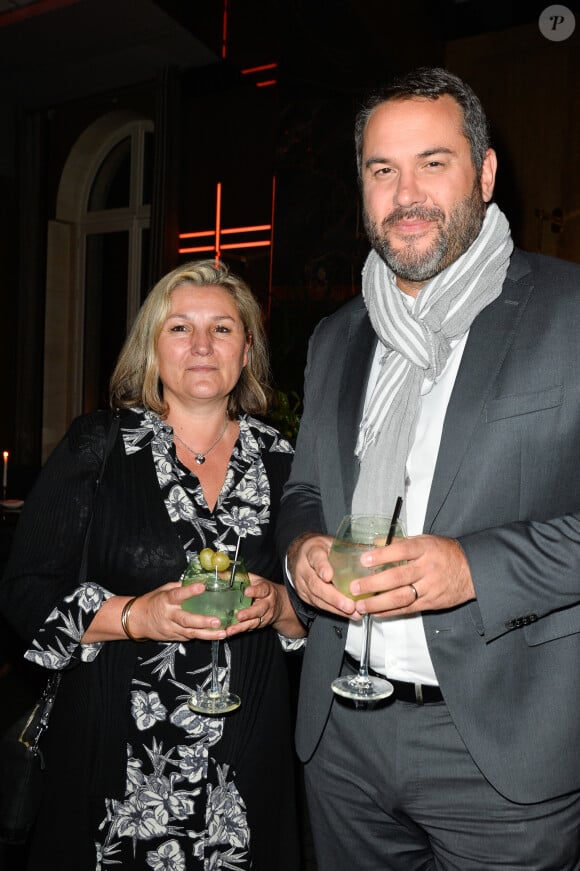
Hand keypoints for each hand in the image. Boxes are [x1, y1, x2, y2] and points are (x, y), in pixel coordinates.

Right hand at [126, 581, 228, 641]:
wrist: (136, 620)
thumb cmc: (152, 602)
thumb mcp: (163, 589)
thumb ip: (180, 587)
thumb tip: (197, 580)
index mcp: (166, 600)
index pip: (178, 595)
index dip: (190, 591)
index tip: (202, 586)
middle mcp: (169, 615)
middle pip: (186, 620)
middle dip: (203, 621)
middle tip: (217, 621)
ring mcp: (171, 629)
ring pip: (191, 633)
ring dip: (208, 634)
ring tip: (222, 633)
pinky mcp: (174, 637)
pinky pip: (189, 637)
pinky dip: (203, 637)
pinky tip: (216, 636)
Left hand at [225, 574, 306, 638]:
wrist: (279, 605)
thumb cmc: (263, 589)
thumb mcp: (255, 580)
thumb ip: (241, 576)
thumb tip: (222, 573)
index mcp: (267, 590)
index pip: (262, 590)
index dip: (255, 591)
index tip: (246, 591)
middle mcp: (267, 604)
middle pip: (260, 609)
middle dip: (249, 613)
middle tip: (239, 616)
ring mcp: (264, 617)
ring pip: (253, 622)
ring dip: (241, 627)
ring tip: (230, 629)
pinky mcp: (259, 625)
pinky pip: (249, 628)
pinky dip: (239, 631)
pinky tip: (229, 632)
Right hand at [287, 532, 357, 617]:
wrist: (301, 556)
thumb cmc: (322, 549)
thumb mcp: (332, 542)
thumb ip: (349, 546)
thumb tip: (378, 546)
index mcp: (312, 550)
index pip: (315, 557)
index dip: (322, 567)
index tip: (329, 576)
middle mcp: (304, 568)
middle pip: (315, 584)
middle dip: (333, 596)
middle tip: (349, 605)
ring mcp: (302, 584)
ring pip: (317, 598)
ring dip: (336, 607)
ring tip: (353, 612)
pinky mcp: (306, 596)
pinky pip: (319, 605)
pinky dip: (335, 611)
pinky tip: (349, 614)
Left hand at [351, 534, 474, 615]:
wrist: (472, 571)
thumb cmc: (444, 553)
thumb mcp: (425, 541)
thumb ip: (401, 543)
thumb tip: (375, 542)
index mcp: (425, 549)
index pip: (401, 550)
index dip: (381, 555)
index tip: (363, 559)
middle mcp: (427, 568)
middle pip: (398, 577)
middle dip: (373, 584)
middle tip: (355, 587)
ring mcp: (430, 587)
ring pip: (401, 597)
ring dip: (378, 603)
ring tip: (360, 606)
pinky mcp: (431, 603)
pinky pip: (408, 609)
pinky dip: (390, 612)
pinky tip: (376, 613)